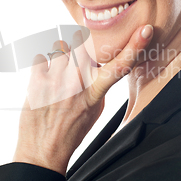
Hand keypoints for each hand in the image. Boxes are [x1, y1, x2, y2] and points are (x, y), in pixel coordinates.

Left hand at [13, 25, 153, 175]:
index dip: (136, 46)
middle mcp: (77, 83)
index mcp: (95, 92)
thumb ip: (99, 83)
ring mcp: (55, 80)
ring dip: (60, 55)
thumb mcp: (96, 109)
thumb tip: (97, 61)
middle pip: (82, 42)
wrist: (42, 150)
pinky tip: (44, 78)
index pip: (120, 66)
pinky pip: (40, 56)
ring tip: (57, 73)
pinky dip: (42, 65)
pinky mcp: (35, 81)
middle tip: (74, 60)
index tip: (145, 30)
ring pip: (59, 45)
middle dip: (79, 46)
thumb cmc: (72, 130)